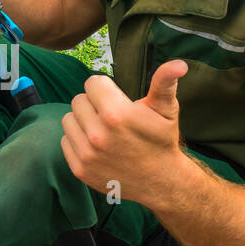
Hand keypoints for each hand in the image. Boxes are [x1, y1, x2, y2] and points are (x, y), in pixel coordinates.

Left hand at [61, 60, 189, 204]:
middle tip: (112, 117)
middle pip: (79, 100)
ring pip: (69, 119)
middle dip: (94, 104)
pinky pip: (65, 140)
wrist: (160, 181)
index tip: (117, 99)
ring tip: (103, 130)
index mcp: (117, 115)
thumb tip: (179, 64)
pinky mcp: (79, 169)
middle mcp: (98, 135)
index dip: (106, 88)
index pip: (92, 83)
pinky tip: (96, 146)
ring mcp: (87, 154)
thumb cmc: (161, 140)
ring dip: (83, 121)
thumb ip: (165, 83)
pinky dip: (77, 140)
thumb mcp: (166, 110)